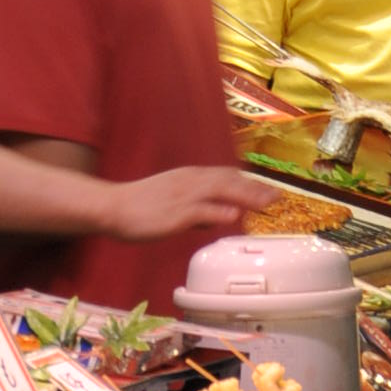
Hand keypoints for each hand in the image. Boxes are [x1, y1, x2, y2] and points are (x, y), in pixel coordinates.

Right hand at [103, 162, 275, 249]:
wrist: (113, 206)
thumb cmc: (141, 206)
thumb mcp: (174, 201)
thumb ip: (198, 207)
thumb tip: (220, 215)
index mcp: (190, 177)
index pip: (225, 175)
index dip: (248, 182)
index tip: (268, 188)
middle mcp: (190, 181)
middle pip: (229, 180)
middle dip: (255, 188)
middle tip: (277, 196)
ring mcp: (183, 195)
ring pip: (221, 191)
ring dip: (246, 195)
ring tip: (267, 201)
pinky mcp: (175, 212)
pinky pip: (201, 210)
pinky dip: (219, 211)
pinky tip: (234, 215)